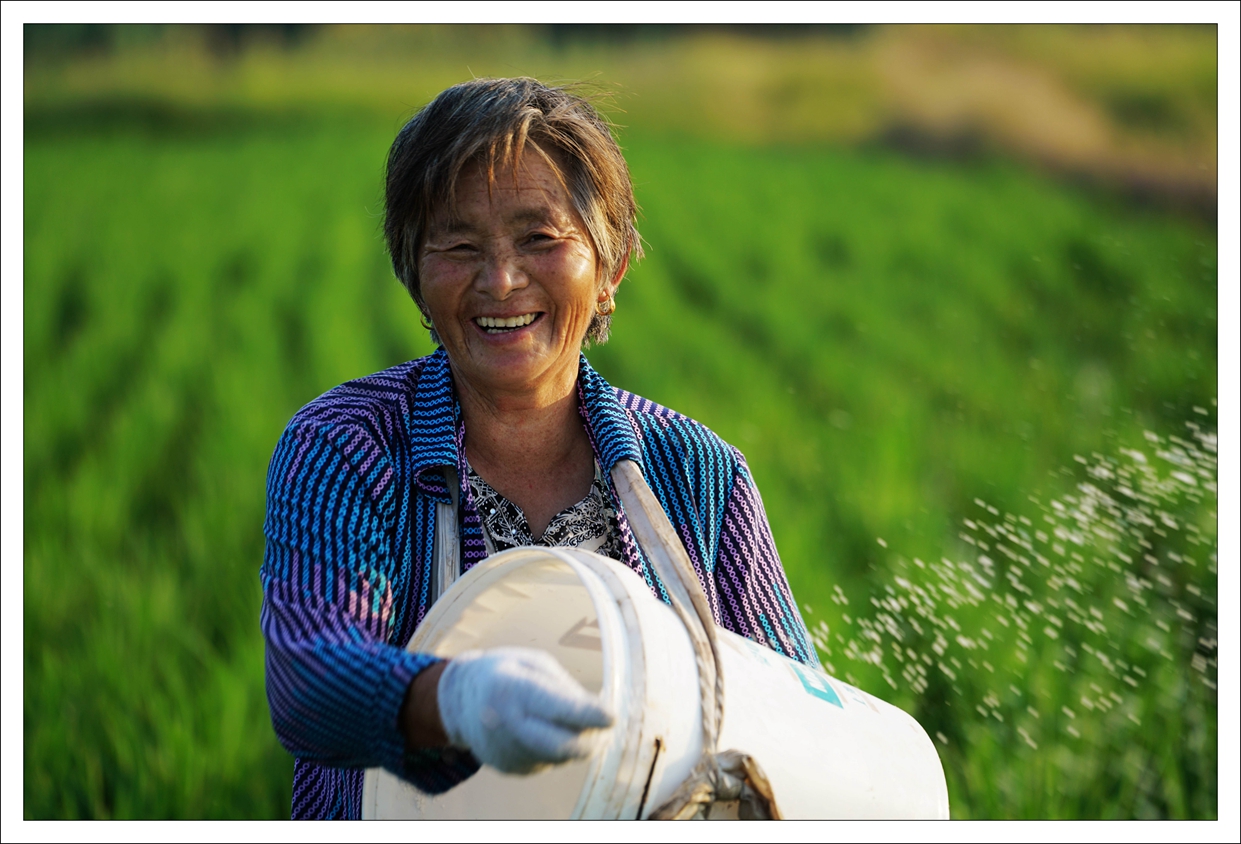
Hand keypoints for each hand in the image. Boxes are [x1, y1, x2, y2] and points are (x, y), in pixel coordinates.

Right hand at [436, 647, 613, 773]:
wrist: (460, 701)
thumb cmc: (505, 674)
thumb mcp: (533, 665)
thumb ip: (564, 688)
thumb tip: (598, 713)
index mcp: (509, 689)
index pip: (555, 707)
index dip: (587, 714)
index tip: (612, 717)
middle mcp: (504, 725)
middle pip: (560, 745)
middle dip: (591, 741)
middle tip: (607, 729)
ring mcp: (504, 751)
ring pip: (558, 757)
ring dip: (578, 744)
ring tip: (579, 724)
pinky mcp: (508, 768)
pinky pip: (547, 762)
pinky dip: (558, 750)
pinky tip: (549, 732)